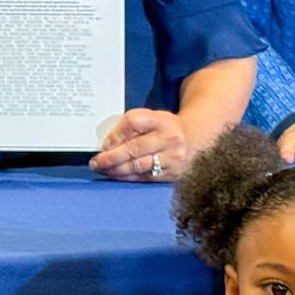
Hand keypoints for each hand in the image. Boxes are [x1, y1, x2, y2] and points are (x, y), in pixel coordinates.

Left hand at [91, 110, 206, 180]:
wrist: (197, 139)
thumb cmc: (167, 128)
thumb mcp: (152, 118)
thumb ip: (131, 127)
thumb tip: (109, 145)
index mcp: (161, 120)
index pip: (134, 122)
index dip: (116, 133)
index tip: (104, 143)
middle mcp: (170, 138)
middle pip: (134, 148)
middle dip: (111, 157)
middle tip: (96, 162)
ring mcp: (173, 158)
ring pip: (139, 166)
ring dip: (117, 170)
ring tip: (103, 170)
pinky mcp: (173, 174)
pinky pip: (146, 177)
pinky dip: (128, 177)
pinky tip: (117, 176)